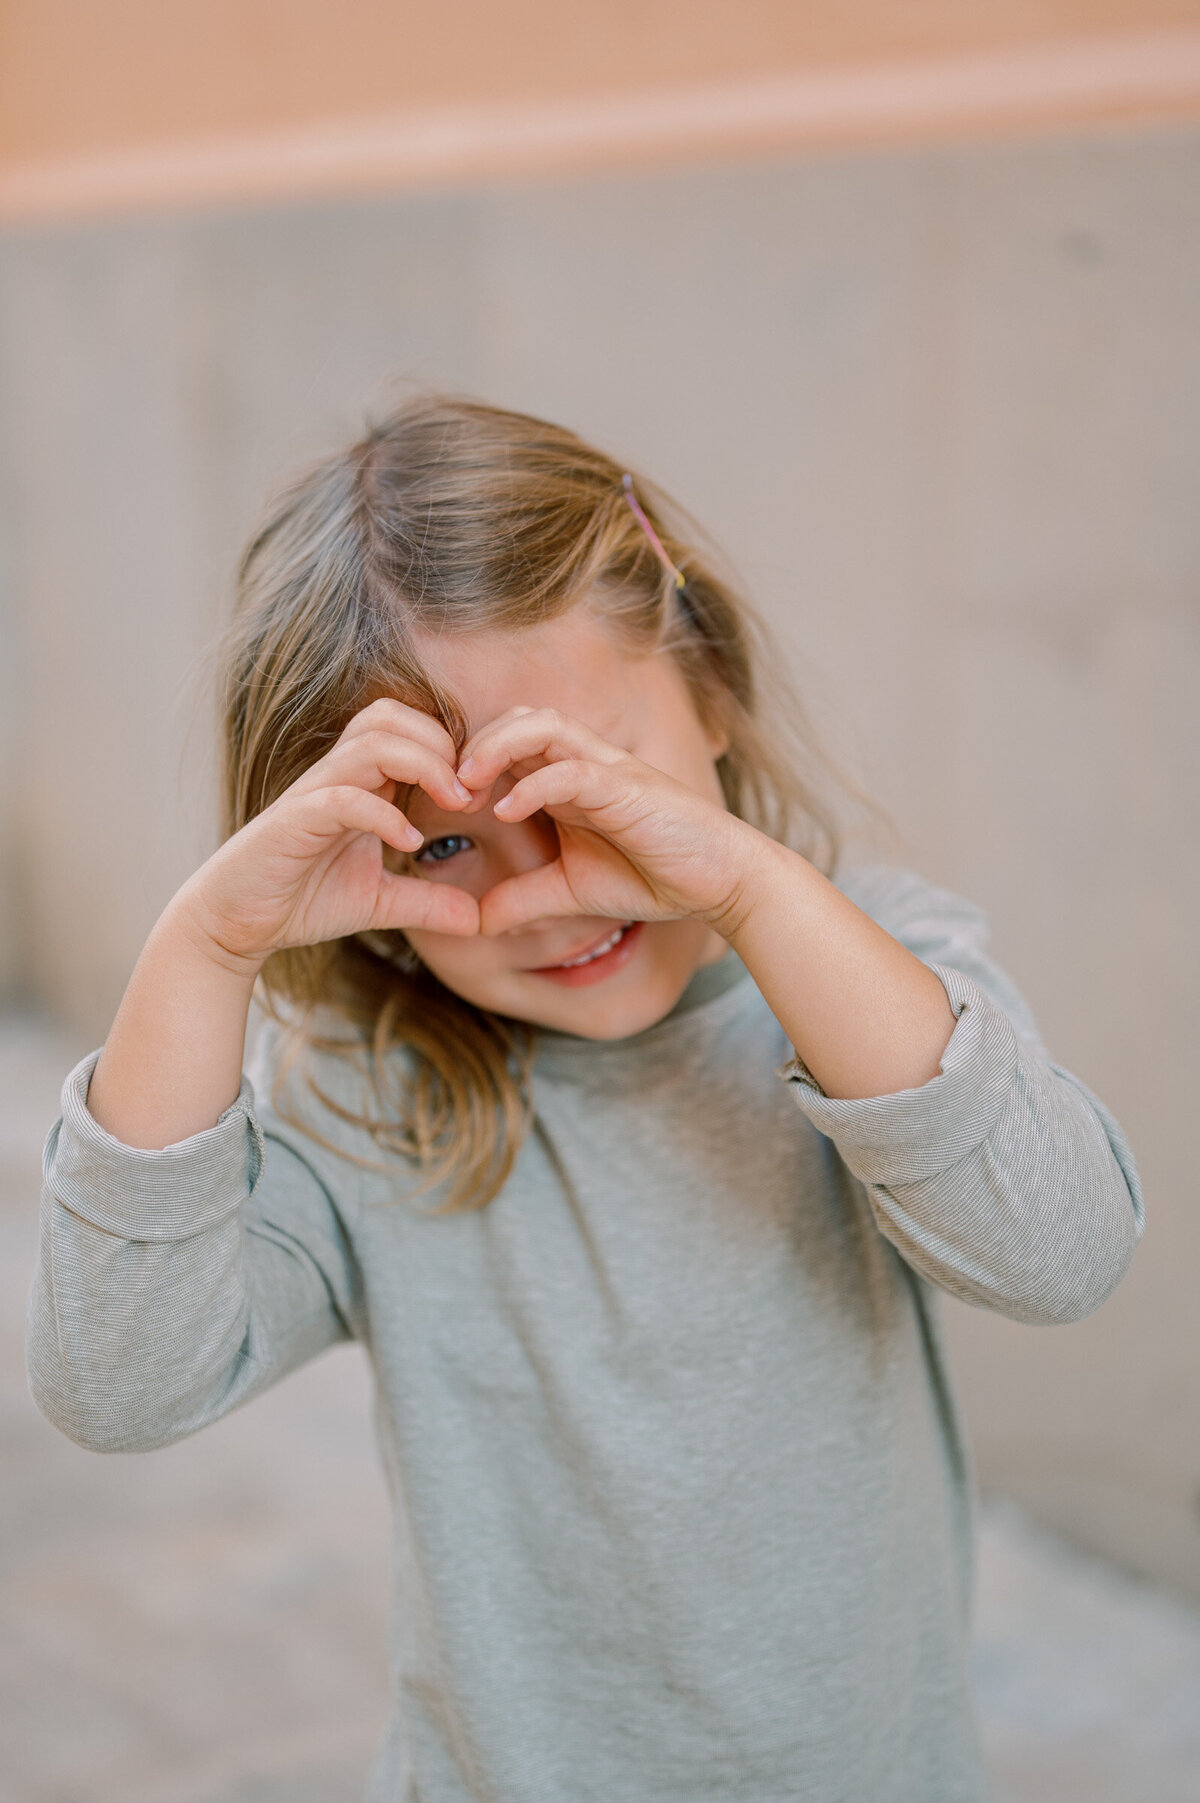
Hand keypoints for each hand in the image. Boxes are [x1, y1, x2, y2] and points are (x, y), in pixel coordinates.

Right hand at [176, 699, 480, 972]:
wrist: (236, 922)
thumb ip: (427, 903)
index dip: (454, 750)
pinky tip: (409, 842)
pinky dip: (383, 814)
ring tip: (454, 805)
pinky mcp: (294, 821)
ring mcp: (314, 793)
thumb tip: (478, 920)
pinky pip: (344, 797)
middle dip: (443, 745)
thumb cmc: (300, 899)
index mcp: (359, 782)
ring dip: (423, 765)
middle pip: (392, 716)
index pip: (410, 729)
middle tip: (473, 794)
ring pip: (371, 742)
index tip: (484, 794)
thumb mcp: (379, 902)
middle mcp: (337, 776)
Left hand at [454, 706, 754, 936]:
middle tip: (442, 786)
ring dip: (495, 748)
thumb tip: (478, 921)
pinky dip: (534, 784)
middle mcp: (582, 763)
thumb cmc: (653, 875)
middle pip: (515, 720)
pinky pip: (571, 770)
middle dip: (470, 745)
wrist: (717, 881)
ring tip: (467, 784)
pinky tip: (508, 811)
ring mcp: (604, 770)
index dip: (466, 762)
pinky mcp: (625, 788)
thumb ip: (525, 899)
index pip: (506, 744)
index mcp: (566, 780)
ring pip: (541, 725)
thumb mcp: (571, 892)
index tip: (437, 799)